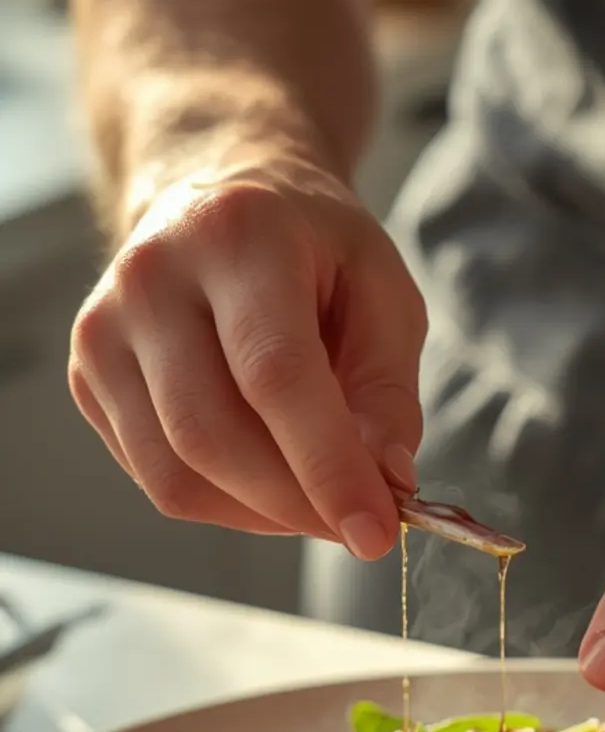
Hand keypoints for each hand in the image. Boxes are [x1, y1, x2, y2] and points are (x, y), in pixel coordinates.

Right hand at [69, 159, 426, 557]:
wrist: (215, 197)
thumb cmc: (312, 254)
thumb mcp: (384, 294)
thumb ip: (388, 390)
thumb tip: (386, 481)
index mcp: (237, 236)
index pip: (275, 376)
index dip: (327, 467)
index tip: (375, 534)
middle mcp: (151, 277)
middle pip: (214, 437)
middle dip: (297, 504)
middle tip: (358, 523)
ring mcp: (104, 330)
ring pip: (177, 475)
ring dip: (263, 514)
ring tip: (317, 497)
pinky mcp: (88, 378)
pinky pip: (158, 480)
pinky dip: (226, 504)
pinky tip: (268, 477)